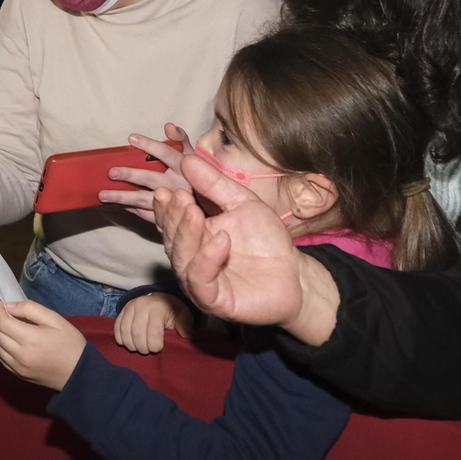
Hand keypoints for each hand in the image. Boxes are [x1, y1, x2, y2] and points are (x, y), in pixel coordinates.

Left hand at [0, 300, 87, 390]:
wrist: (79, 373)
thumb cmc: (70, 343)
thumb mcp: (55, 319)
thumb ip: (31, 309)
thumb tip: (9, 306)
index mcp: (30, 339)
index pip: (2, 322)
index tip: (1, 303)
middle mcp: (20, 355)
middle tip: (5, 312)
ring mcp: (18, 367)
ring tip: (8, 325)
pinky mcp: (19, 375)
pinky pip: (1, 359)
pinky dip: (1, 347)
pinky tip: (10, 341)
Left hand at [99, 125, 193, 217]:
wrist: (214, 206)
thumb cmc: (200, 177)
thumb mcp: (196, 157)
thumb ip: (181, 140)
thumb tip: (168, 126)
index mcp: (185, 167)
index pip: (166, 153)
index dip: (149, 145)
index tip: (131, 138)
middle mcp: (178, 185)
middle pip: (151, 178)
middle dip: (130, 175)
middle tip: (111, 172)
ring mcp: (173, 204)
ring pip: (144, 199)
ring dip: (122, 197)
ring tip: (102, 195)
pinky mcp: (168, 219)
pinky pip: (146, 214)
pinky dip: (130, 210)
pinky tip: (117, 205)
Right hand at [114, 293, 192, 354]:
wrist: (160, 298)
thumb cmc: (172, 310)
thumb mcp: (183, 315)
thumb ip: (185, 326)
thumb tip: (187, 336)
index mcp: (158, 307)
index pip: (153, 330)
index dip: (155, 344)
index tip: (158, 349)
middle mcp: (141, 305)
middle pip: (137, 332)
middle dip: (142, 347)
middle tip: (148, 351)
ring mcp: (130, 307)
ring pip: (125, 331)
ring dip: (131, 344)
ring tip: (138, 348)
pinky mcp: (122, 310)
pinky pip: (117, 327)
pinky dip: (121, 338)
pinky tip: (128, 343)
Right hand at [153, 155, 337, 342]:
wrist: (294, 274)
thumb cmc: (266, 240)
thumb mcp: (243, 204)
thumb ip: (215, 185)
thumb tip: (188, 160)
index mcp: (193, 235)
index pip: (169, 219)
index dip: (166, 205)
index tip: (167, 187)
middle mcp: (189, 258)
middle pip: (171, 237)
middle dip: (173, 216)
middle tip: (179, 196)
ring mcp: (198, 280)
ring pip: (181, 258)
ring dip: (185, 234)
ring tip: (194, 213)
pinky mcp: (212, 299)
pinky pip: (200, 280)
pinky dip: (207, 259)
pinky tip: (221, 240)